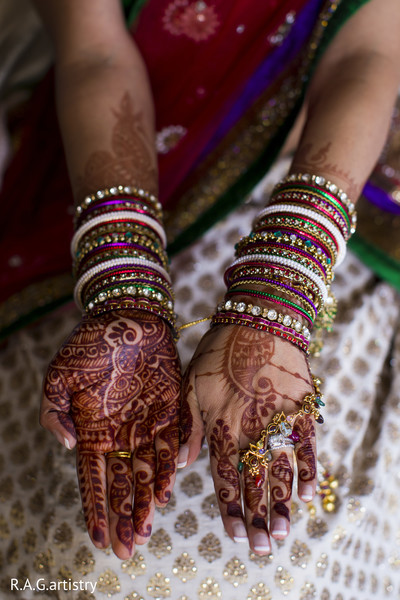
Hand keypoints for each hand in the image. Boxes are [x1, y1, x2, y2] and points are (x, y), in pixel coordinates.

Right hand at [41, 309, 180, 558]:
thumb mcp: (58, 378)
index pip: (93, 479)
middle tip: (128, 549)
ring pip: (148, 471)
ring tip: (147, 528)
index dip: (96, 509)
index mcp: (93, 432)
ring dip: (148, 500)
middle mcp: (121, 435)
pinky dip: (170, 466)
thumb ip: (53, 414)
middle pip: (123, 485)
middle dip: (125, 517)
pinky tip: (168, 488)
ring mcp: (147, 425)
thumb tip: (68, 447)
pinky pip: (172, 443)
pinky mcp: (172, 410)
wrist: (126, 316)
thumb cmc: (88, 344)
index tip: (100, 539)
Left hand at [180, 324, 316, 553]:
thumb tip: (185, 464)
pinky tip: (309, 494)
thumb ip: (189, 425)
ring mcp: (278, 420)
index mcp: (222, 425)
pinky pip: (307, 446)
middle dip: (256, 517)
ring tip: (282, 531)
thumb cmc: (219, 350)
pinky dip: (309, 470)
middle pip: (254, 482)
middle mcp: (250, 429)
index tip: (233, 533)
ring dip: (281, 503)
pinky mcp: (300, 407)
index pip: (225, 477)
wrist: (259, 319)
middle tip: (261, 547)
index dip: (229, 507)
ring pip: (281, 470)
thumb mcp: (192, 382)